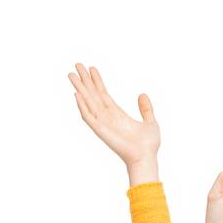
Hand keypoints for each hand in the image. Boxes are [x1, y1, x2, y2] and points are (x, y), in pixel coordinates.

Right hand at [68, 64, 159, 184]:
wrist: (146, 158)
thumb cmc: (149, 146)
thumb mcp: (150, 122)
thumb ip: (146, 109)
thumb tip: (142, 94)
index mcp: (118, 115)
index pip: (103, 94)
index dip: (97, 81)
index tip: (91, 68)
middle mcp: (108, 118)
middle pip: (93, 95)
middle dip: (85, 80)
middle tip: (77, 64)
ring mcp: (103, 124)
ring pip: (88, 101)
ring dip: (79, 88)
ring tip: (71, 74)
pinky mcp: (100, 130)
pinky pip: (88, 117)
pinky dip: (81, 106)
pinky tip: (76, 94)